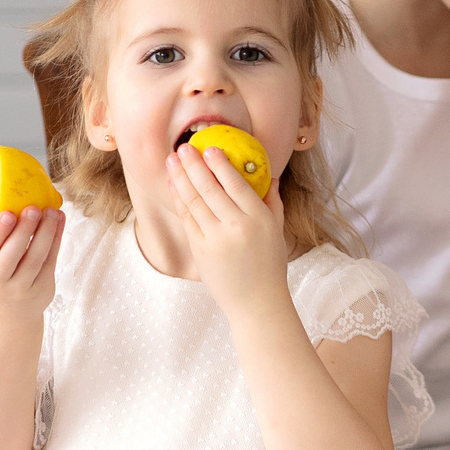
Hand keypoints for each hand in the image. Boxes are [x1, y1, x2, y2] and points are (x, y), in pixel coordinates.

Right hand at [0, 203, 60, 320]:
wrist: (11, 310)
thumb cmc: (1, 271)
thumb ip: (3, 237)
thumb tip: (23, 201)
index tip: (8, 214)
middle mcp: (0, 280)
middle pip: (13, 255)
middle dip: (24, 230)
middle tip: (33, 209)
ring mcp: (22, 288)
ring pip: (36, 259)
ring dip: (46, 233)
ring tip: (52, 212)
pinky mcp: (43, 289)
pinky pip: (51, 261)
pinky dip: (56, 239)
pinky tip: (59, 221)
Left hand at [165, 141, 289, 316]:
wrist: (256, 302)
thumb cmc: (269, 264)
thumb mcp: (277, 229)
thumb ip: (272, 199)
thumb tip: (268, 173)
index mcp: (258, 218)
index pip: (235, 183)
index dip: (220, 164)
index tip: (210, 148)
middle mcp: (236, 226)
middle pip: (209, 188)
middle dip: (194, 164)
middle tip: (183, 147)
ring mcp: (215, 239)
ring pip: (194, 201)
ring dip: (180, 177)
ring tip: (172, 160)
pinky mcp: (200, 250)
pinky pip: (187, 218)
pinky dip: (179, 199)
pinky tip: (174, 185)